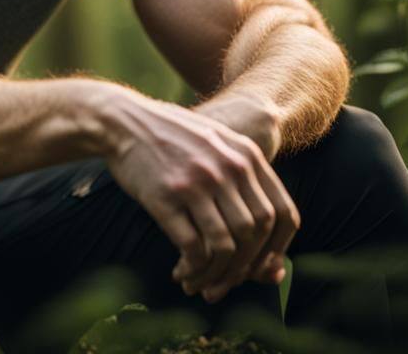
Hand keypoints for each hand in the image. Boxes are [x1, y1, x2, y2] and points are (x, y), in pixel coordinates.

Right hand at [104, 91, 300, 303]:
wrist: (122, 121)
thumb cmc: (171, 140)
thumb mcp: (216, 148)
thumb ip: (245, 191)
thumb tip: (273, 268)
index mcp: (246, 154)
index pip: (285, 215)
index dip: (278, 250)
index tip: (261, 269)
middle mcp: (227, 167)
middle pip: (255, 235)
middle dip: (244, 269)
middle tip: (225, 284)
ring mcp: (197, 181)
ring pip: (226, 247)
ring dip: (217, 277)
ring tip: (201, 285)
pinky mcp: (167, 196)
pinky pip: (194, 248)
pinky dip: (193, 269)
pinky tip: (181, 273)